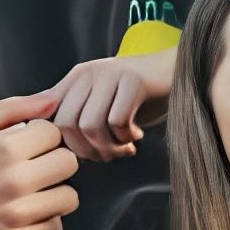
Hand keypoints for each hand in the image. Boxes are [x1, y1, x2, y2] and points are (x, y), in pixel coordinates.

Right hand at [0, 94, 78, 229]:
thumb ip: (15, 108)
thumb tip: (53, 100)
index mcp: (5, 149)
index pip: (55, 133)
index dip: (40, 133)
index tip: (23, 139)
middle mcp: (14, 183)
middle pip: (69, 163)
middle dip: (52, 158)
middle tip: (30, 161)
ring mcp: (13, 214)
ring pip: (68, 197)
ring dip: (54, 188)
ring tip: (28, 184)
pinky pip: (49, 224)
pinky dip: (39, 214)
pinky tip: (17, 205)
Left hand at [48, 48, 175, 161]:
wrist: (180, 72)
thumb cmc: (142, 95)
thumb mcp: (104, 104)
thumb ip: (77, 115)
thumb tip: (48, 138)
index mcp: (76, 78)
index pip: (49, 115)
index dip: (62, 142)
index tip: (85, 155)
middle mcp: (88, 73)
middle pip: (68, 123)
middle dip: (87, 150)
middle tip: (107, 156)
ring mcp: (110, 75)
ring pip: (91, 125)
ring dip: (109, 148)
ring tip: (124, 149)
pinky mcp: (133, 81)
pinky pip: (117, 121)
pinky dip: (126, 137)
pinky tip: (137, 135)